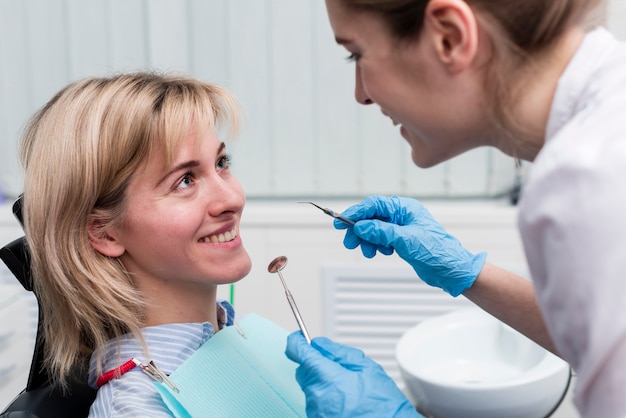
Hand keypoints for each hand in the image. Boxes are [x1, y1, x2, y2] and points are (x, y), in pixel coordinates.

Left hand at [285, 332, 420, 417]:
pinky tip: (346, 400)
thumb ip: (340, 353)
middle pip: (304, 370)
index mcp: (326, 377)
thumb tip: (321, 344)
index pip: (298, 351)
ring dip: (323, 381)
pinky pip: (317, 402)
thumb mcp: (368, 369)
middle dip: (316, 363)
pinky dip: (326, 397)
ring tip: (348, 388)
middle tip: (339, 366)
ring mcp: (315, 411)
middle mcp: (315, 395)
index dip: (298, 340)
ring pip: (311, 386)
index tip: (300, 337)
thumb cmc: (383, 407)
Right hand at [334, 195, 486, 295]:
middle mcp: (402, 215)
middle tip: (351, 243)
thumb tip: (361, 226)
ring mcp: (401, 228)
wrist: (452, 271)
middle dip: (360, 230)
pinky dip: (375, 246)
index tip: (341, 222)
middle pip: (371, 218)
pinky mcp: (400, 240)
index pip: (375, 205)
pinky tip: (380, 252)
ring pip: (374, 230)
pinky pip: (380, 239)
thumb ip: (382, 232)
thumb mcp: (406, 240)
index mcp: (405, 208)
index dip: (356, 213)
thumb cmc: (437, 252)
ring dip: (367, 240)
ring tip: (368, 252)